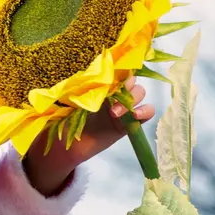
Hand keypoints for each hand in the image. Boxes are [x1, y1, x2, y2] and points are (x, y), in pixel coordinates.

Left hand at [23, 75, 155, 194]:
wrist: (68, 144)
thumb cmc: (66, 119)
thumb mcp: (73, 100)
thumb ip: (84, 88)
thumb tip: (89, 76)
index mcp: (100, 85)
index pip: (117, 70)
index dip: (120, 70)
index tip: (112, 76)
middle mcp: (114, 93)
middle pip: (131, 79)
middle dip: (125, 86)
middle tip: (111, 99)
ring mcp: (123, 107)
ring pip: (140, 93)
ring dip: (133, 99)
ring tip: (115, 113)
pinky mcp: (129, 122)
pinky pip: (147, 112)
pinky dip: (145, 111)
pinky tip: (134, 116)